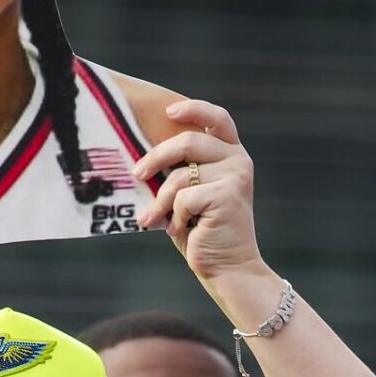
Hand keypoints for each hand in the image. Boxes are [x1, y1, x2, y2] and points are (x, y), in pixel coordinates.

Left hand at [132, 101, 261, 280]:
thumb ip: (179, 171)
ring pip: (179, 176)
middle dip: (156, 158)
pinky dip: (174, 218)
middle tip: (137, 174)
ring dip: (161, 202)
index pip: (217, 118)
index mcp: (231, 154)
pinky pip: (183, 198)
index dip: (193, 109)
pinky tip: (181, 230)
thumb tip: (140, 157)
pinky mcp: (228, 195)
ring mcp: (236, 176)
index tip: (168, 112)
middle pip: (187, 142)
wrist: (228, 267)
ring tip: (155, 219)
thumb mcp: (189, 194)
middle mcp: (238, 160)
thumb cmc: (202, 231)